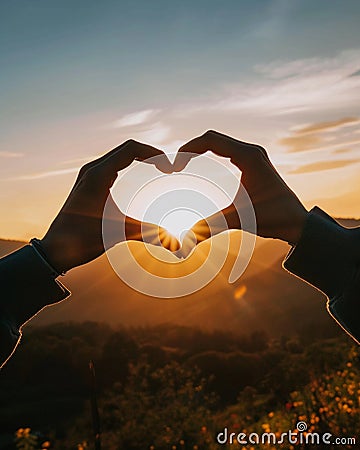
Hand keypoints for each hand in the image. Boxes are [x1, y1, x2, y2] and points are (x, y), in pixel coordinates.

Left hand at [40, 140, 177, 271]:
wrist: (55, 250)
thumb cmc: (81, 240)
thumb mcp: (117, 233)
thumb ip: (149, 234)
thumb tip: (177, 245)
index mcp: (98, 175)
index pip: (131, 149)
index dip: (154, 154)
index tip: (169, 167)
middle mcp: (92, 170)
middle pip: (127, 148)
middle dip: (150, 154)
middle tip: (168, 168)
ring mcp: (89, 175)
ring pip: (119, 155)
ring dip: (139, 158)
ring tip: (158, 168)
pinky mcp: (88, 183)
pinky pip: (112, 165)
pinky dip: (129, 165)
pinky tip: (139, 176)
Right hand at [174, 130, 307, 256]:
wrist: (297, 222)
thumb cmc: (275, 218)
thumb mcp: (240, 220)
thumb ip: (210, 227)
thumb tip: (184, 242)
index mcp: (249, 157)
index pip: (211, 140)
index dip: (189, 149)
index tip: (175, 166)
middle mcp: (252, 151)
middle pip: (213, 138)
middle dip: (191, 148)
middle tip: (175, 165)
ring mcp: (253, 155)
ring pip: (219, 143)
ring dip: (200, 149)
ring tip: (184, 164)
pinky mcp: (253, 163)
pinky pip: (226, 150)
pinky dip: (210, 154)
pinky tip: (201, 166)